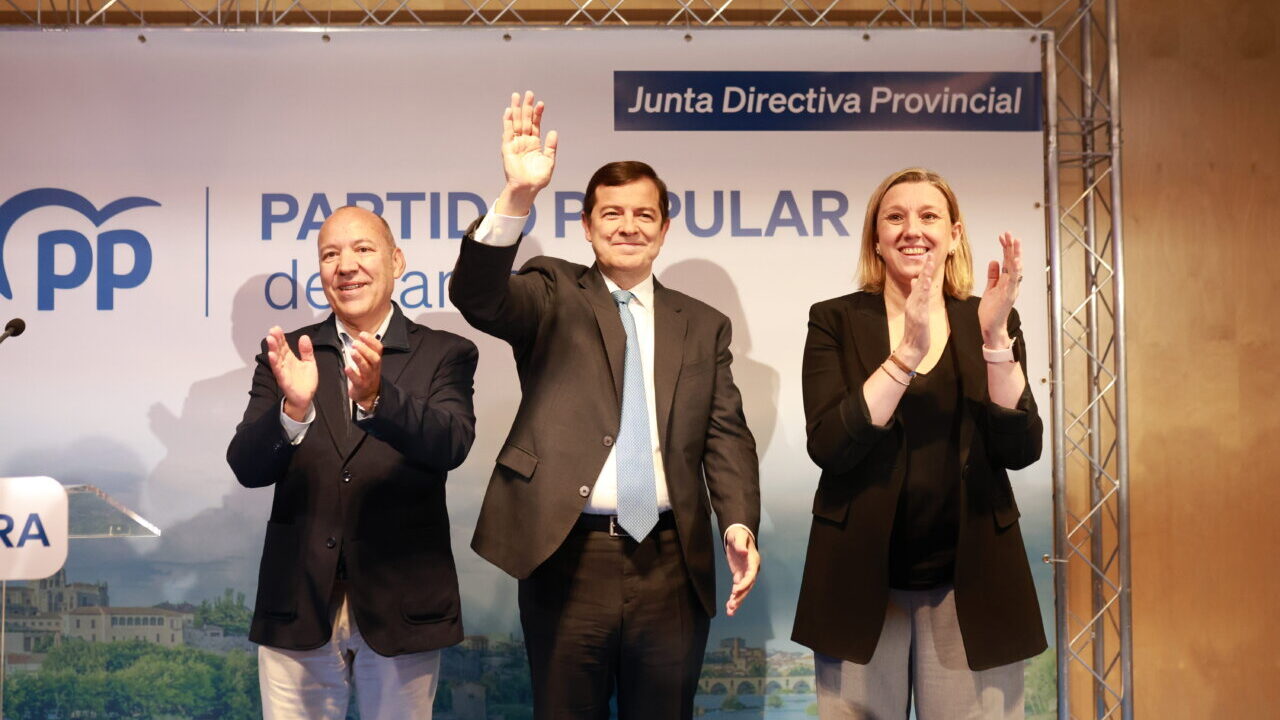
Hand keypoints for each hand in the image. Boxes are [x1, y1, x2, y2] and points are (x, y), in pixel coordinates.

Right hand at [266, 326, 316, 421]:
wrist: (306, 398)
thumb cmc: (306, 381)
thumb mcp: (309, 363)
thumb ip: (306, 351)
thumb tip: (304, 337)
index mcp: (290, 358)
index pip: (284, 345)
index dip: (281, 337)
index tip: (277, 328)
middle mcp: (285, 363)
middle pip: (279, 350)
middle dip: (275, 340)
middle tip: (272, 330)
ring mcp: (283, 371)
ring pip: (276, 358)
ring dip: (272, 349)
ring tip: (270, 339)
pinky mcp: (284, 380)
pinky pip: (278, 370)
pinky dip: (275, 363)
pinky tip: (271, 355)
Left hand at [346, 331, 383, 411]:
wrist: (369, 394)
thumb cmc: (367, 374)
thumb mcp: (369, 362)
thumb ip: (365, 350)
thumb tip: (358, 337)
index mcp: (376, 360)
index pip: (378, 349)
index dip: (371, 341)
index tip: (362, 334)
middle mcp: (374, 368)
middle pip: (374, 358)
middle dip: (365, 350)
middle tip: (355, 343)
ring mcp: (368, 377)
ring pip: (366, 368)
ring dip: (359, 359)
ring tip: (352, 351)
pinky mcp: (361, 386)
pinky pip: (357, 380)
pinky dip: (352, 373)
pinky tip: (347, 367)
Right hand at [496, 91, 557, 215]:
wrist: (528, 188)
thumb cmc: (538, 178)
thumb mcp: (549, 161)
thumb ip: (551, 146)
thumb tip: (554, 131)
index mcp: (534, 143)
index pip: (535, 124)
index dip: (537, 114)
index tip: (541, 103)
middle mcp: (524, 141)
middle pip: (525, 120)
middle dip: (526, 107)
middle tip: (529, 93)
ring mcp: (515, 143)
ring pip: (515, 123)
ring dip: (516, 110)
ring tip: (516, 96)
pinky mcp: (507, 148)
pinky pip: (507, 133)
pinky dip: (507, 122)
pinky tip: (509, 111)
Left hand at [724, 526, 759, 616]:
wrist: (737, 535)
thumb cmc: (739, 534)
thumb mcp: (739, 536)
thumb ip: (740, 544)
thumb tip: (744, 552)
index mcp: (753, 561)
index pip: (751, 575)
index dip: (744, 584)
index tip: (735, 590)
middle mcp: (751, 570)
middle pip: (748, 586)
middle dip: (740, 596)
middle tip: (732, 606)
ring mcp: (746, 574)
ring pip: (743, 591)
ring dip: (737, 601)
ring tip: (730, 611)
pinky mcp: (739, 576)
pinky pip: (737, 589)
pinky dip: (734, 598)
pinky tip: (729, 607)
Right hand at [896, 252, 935, 367]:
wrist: (912, 347)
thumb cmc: (916, 330)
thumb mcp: (917, 310)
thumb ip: (917, 295)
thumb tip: (917, 279)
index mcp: (915, 301)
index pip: (921, 282)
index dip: (926, 269)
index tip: (930, 257)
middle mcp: (913, 302)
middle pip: (920, 282)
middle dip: (926, 269)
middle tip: (931, 255)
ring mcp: (914, 309)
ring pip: (920, 289)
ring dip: (924, 276)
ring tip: (929, 265)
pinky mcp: (917, 316)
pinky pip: (920, 301)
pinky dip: (922, 291)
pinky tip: (924, 283)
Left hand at [978, 232, 1022, 345]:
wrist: (991, 326)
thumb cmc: (991, 310)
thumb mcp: (990, 288)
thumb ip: (993, 275)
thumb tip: (994, 261)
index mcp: (1006, 281)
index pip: (1007, 261)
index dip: (1005, 248)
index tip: (1002, 237)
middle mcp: (1011, 283)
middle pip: (1012, 261)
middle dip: (1011, 247)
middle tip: (1009, 233)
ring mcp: (1011, 289)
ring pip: (1015, 268)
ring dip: (1015, 255)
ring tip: (1015, 242)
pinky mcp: (1008, 296)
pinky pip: (1013, 281)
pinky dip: (1015, 271)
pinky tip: (1015, 261)